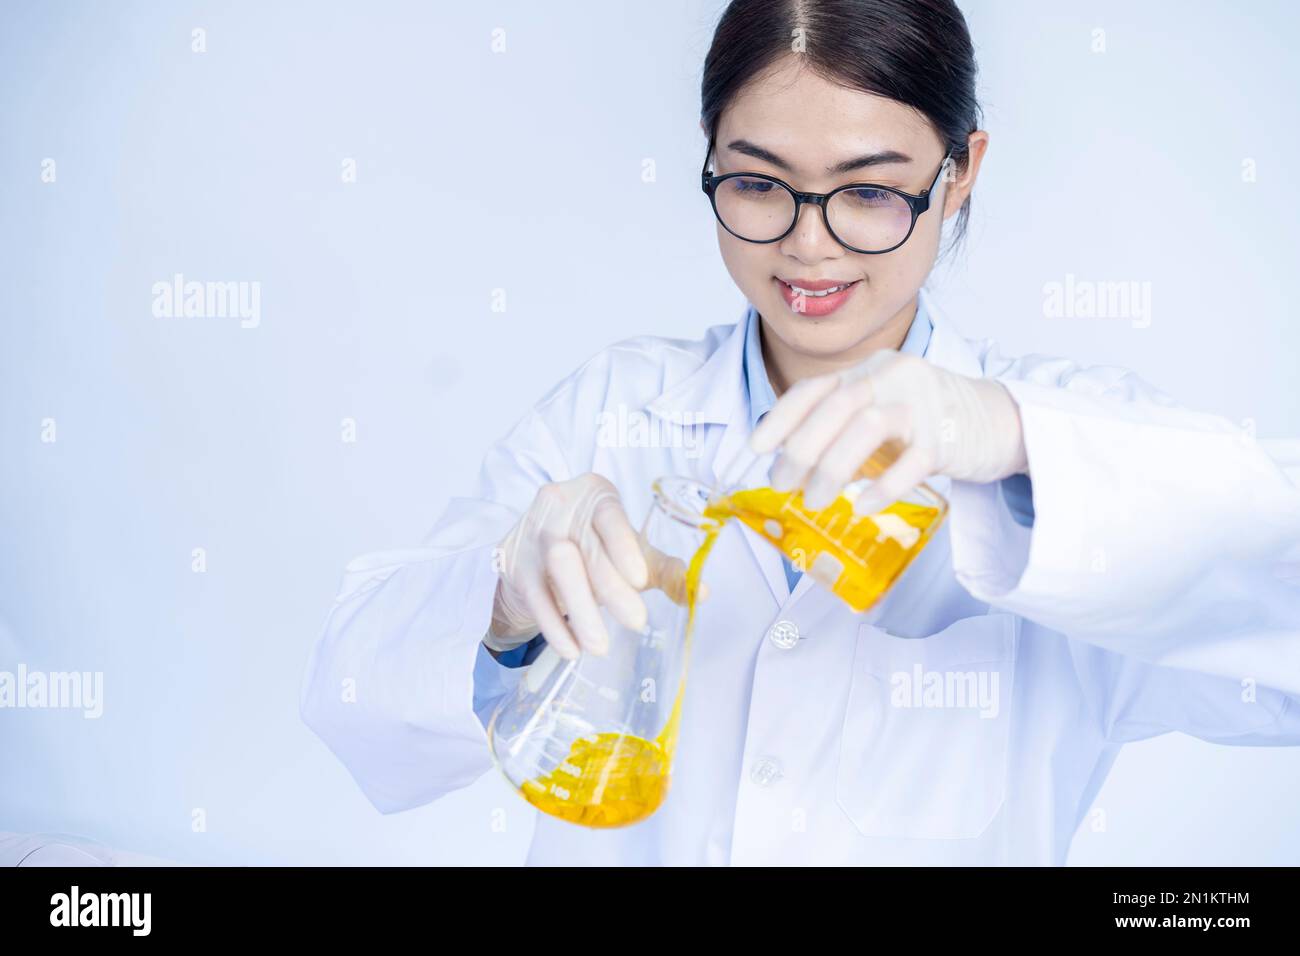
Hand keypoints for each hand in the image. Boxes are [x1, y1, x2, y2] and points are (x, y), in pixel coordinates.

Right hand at [487, 473, 693, 659]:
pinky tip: (573, 649)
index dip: (623, 546)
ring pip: (557, 571)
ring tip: (601, 646)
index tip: (640, 579)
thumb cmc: (598, 548)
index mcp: (595, 494)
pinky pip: (535, 597)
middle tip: (637, 622)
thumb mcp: (634, 554)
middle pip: (584, 548)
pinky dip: (554, 627)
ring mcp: (531, 533)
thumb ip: (666, 570)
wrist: (539, 553)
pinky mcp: (513, 563)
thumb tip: (701, 592)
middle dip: (610, 589)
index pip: (609, 516)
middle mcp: (558, 506)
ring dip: (581, 611)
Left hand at [749, 349, 1027, 513]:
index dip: (780, 418)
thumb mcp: (881, 408)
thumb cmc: (929, 422)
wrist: (1000, 421)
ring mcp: (923, 403)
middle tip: (782, 485)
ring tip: (814, 501)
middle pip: (834, 407)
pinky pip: (909, 463)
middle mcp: (893, 376)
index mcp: (869, 368)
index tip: (756, 448)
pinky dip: (880, 488)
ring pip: (866, 428)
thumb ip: (843, 424)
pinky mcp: (949, 437)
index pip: (815, 388)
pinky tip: (860, 507)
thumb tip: (790, 464)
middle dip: (799, 450)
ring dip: (831, 469)